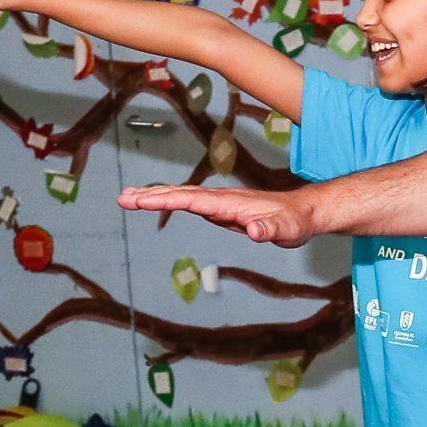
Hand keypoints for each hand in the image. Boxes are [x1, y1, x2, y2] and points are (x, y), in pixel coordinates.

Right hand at [119, 184, 317, 247]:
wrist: (305, 212)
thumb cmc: (296, 222)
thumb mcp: (287, 230)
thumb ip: (270, 229)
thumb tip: (253, 231)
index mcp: (232, 203)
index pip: (193, 200)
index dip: (167, 200)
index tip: (142, 200)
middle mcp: (222, 199)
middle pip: (181, 194)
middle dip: (151, 196)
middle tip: (122, 198)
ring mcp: (220, 203)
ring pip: (182, 196)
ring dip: (155, 196)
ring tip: (127, 197)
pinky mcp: (221, 210)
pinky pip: (189, 203)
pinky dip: (169, 201)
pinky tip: (156, 202)